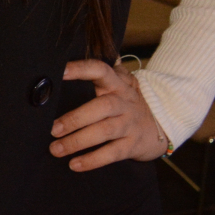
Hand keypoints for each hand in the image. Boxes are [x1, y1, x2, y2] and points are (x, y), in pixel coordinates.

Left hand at [49, 59, 169, 170]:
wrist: (161, 124)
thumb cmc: (126, 101)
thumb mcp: (119, 82)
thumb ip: (99, 71)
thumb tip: (73, 49)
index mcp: (116, 83)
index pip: (100, 70)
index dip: (81, 69)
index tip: (59, 71)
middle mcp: (124, 102)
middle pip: (101, 107)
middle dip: (76, 118)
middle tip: (52, 128)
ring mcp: (129, 124)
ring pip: (105, 131)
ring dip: (78, 141)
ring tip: (56, 149)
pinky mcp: (132, 145)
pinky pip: (112, 153)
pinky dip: (93, 160)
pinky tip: (75, 164)